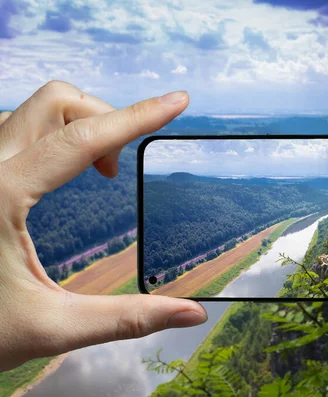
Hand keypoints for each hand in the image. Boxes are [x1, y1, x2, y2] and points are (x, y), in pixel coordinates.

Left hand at [0, 81, 206, 371]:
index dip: (137, 117)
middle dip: (104, 119)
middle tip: (120, 169)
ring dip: (80, 126)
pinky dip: (57, 136)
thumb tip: (192, 315)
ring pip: (35, 110)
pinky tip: (65, 172)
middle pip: (55, 102)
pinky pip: (19, 128)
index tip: (176, 102)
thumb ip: (126, 319)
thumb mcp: (52, 327)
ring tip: (101, 171)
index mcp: (0, 196)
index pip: (82, 139)